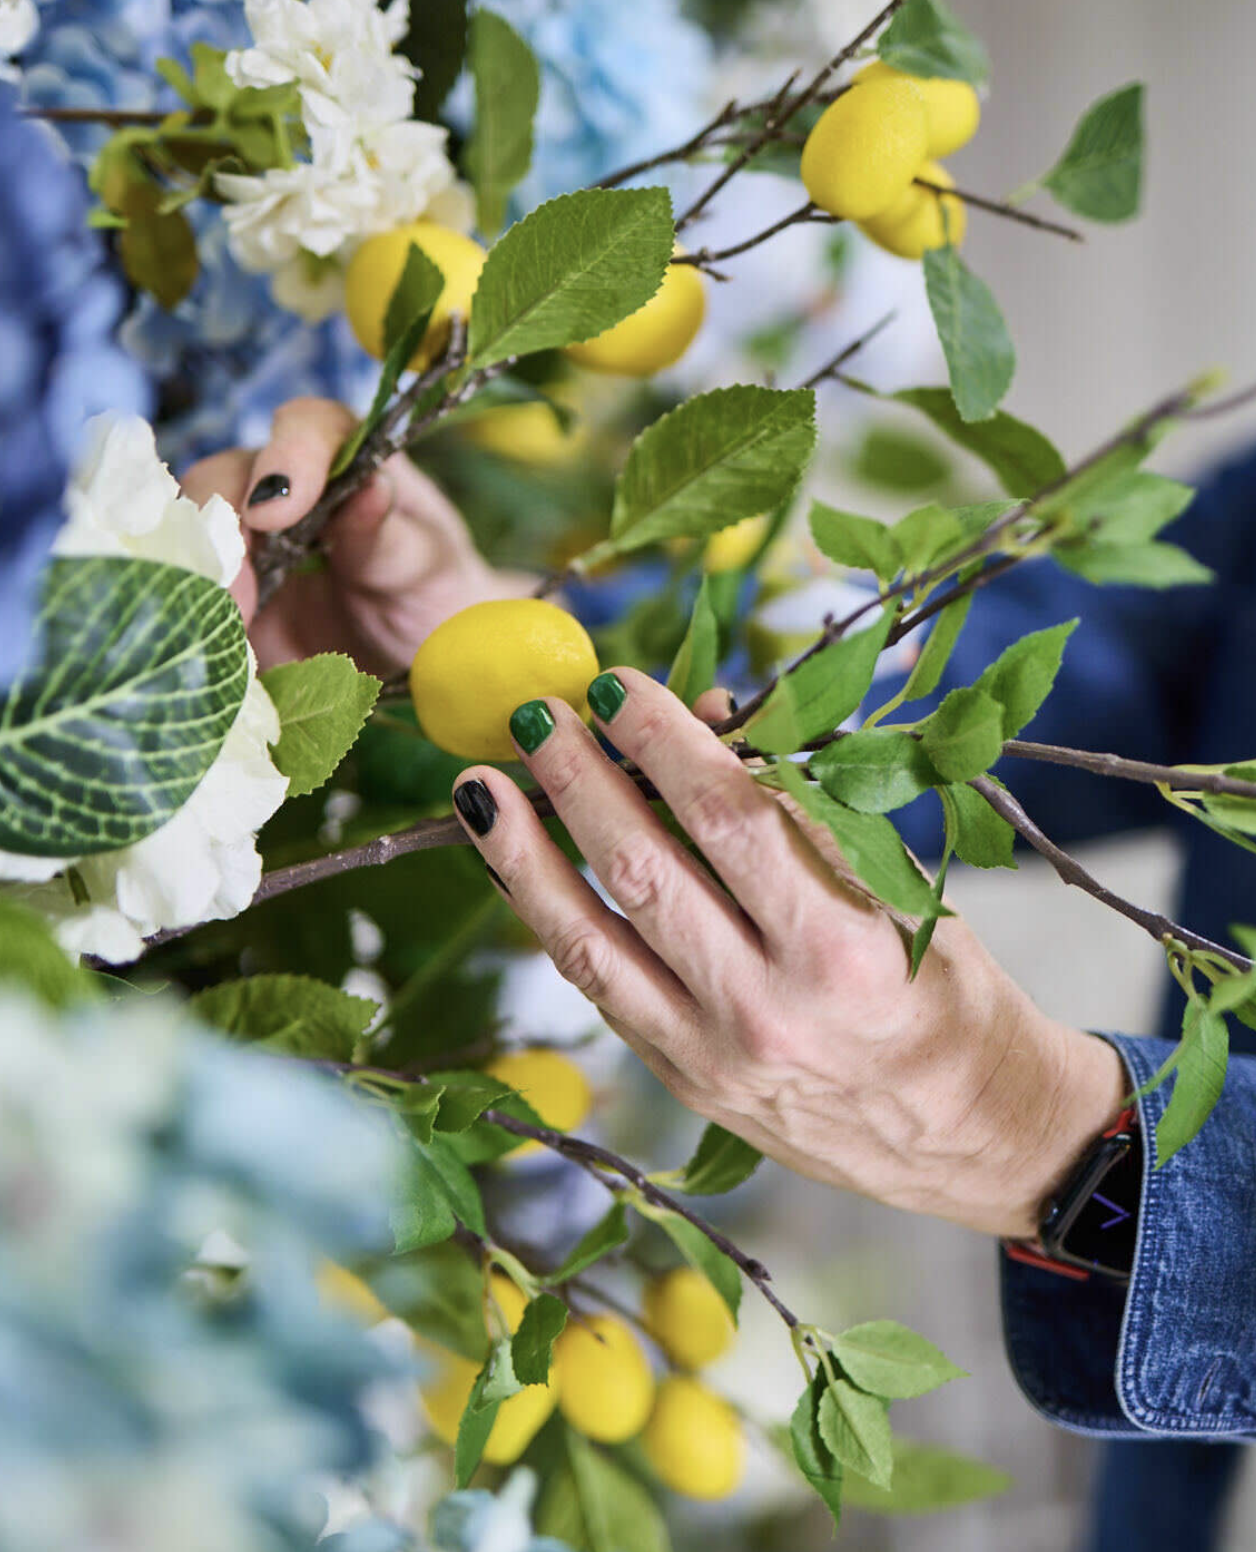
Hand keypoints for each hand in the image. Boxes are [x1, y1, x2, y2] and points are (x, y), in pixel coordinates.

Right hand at [180, 397, 524, 676]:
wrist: (423, 662)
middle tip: (242, 594)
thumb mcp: (428, 572)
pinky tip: (213, 653)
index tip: (276, 510)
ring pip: (189, 536)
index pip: (308, 428)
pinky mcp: (224, 601)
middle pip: (223, 479)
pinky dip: (191, 619)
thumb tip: (369, 489)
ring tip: (231, 629)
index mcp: (345, 464)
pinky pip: (188, 598)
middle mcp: (283, 493)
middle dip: (222, 530)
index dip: (287, 456)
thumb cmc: (437, 598)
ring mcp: (245, 547)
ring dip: (199, 579)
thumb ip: (393, 537)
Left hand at [449, 669, 1125, 1238]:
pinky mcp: (682, 1080)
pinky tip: (511, 865)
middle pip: (646, 869)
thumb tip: (706, 722)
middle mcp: (770, 1004)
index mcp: (845, 946)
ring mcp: (714, 1053)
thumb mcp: (905, 891)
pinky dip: (546, 918)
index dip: (663, 742)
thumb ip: (806, 811)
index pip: (733, 818)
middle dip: (579, 780)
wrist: (965, 1136)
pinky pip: (596, 986)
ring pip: (592, 937)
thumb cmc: (947, 993)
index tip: (619, 686)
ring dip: (527, 852)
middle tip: (536, 714)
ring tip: (483, 785)